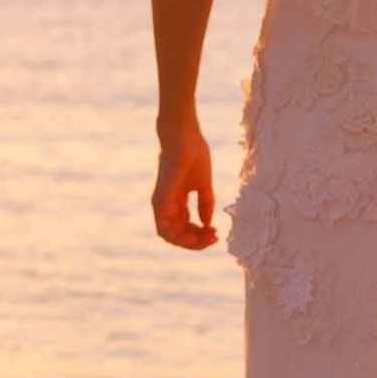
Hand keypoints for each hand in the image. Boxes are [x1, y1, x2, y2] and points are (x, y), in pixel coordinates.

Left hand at [152, 122, 218, 248]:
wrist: (183, 136)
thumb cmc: (193, 153)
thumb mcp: (203, 184)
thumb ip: (205, 203)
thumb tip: (207, 224)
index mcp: (176, 201)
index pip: (184, 227)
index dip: (199, 235)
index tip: (216, 232)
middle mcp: (166, 206)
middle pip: (177, 235)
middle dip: (197, 241)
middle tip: (214, 238)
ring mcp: (161, 204)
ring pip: (170, 236)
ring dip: (189, 242)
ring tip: (208, 237)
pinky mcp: (160, 200)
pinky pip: (165, 229)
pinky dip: (181, 236)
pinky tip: (198, 231)